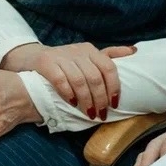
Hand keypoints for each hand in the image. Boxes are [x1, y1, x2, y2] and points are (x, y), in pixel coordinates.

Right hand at [2, 42, 136, 119]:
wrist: (31, 56)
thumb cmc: (63, 61)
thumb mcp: (86, 56)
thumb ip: (108, 55)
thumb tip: (134, 51)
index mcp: (90, 50)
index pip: (109, 68)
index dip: (113, 87)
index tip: (114, 105)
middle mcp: (78, 51)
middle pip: (95, 77)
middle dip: (100, 99)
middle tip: (100, 114)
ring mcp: (61, 56)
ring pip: (80, 80)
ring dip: (86, 100)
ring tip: (88, 113)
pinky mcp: (46, 62)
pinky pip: (60, 79)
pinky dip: (68, 92)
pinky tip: (71, 103)